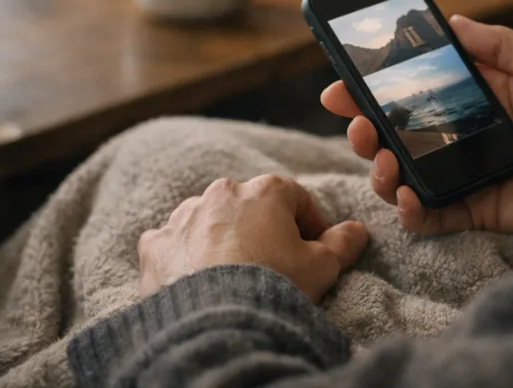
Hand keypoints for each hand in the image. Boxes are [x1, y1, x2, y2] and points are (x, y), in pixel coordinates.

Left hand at [138, 174, 369, 301]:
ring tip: (234, 274)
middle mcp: (222, 193)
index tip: (314, 249)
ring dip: (221, 238)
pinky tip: (195, 278)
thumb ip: (343, 243)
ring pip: (209, 220)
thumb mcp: (322, 266)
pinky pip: (172, 244)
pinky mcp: (155, 246)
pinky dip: (184, 256)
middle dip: (263, 230)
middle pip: (250, 206)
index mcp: (265, 191)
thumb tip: (357, 231)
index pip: (296, 198)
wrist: (216, 322)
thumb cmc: (273, 285)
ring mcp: (184, 217)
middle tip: (275, 264)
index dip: (309, 223)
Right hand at [321, 15, 512, 239]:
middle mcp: (462, 134)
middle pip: (397, 132)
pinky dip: (411, 211)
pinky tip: (408, 197)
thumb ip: (499, 44)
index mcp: (475, 96)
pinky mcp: (477, 209)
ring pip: (404, 175)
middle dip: (366, 128)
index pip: (412, 88)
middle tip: (359, 123)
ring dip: (381, 168)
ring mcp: (466, 173)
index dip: (373, 87)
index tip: (343, 82)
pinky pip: (432, 215)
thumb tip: (453, 21)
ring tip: (385, 158)